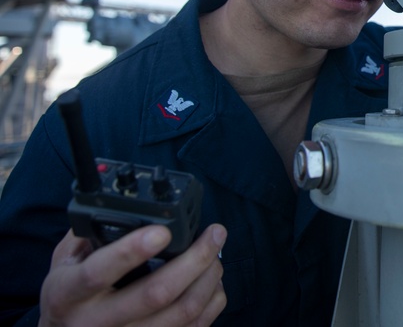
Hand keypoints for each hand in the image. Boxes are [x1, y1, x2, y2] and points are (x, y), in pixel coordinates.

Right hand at [39, 224, 226, 326]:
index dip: (131, 252)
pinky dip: (212, 300)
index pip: (98, 273)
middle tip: (215, 233)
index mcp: (68, 294)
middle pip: (156, 295)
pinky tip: (212, 279)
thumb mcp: (64, 260)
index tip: (161, 232)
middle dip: (194, 260)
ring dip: (209, 278)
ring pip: (182, 313)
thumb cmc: (69, 292)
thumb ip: (89, 234)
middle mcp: (96, 322)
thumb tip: (129, 209)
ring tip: (215, 251)